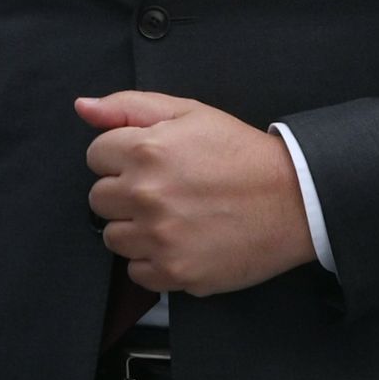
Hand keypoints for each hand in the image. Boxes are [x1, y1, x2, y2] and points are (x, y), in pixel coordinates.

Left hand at [76, 92, 312, 297]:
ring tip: (172, 217)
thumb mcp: (189, 113)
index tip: (148, 163)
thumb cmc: (242, 155)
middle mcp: (146, 195)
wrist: (295, 200)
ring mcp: (160, 237)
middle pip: (98, 199)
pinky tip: (180, 242)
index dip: (121, 157)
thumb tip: (83, 107)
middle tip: (163, 191)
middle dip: (124, 193)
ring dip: (135, 229)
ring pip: (113, 238)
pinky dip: (153, 261)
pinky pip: (136, 272)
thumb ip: (129, 107)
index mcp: (146, 150)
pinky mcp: (175, 272)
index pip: (95, 156)